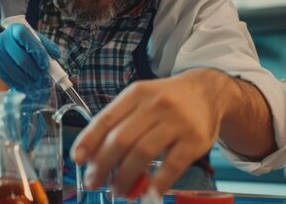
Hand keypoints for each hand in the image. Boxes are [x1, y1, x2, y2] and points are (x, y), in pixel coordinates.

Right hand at [0, 23, 59, 102]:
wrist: (12, 45)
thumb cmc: (29, 43)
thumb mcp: (39, 40)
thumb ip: (49, 47)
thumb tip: (56, 55)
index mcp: (15, 29)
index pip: (24, 37)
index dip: (36, 51)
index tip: (45, 65)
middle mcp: (3, 39)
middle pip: (20, 58)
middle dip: (34, 71)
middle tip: (44, 78)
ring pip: (14, 70)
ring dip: (28, 80)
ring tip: (38, 83)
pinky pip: (7, 77)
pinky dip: (19, 83)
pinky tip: (27, 84)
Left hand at [70, 69, 229, 197]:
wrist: (207, 92)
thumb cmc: (166, 100)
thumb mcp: (141, 99)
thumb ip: (119, 121)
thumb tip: (91, 153)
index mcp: (136, 94)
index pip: (106, 119)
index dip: (89, 140)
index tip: (78, 159)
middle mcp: (155, 105)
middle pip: (121, 139)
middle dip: (103, 165)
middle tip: (93, 182)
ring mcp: (177, 122)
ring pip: (142, 153)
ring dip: (125, 177)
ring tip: (118, 190)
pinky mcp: (195, 140)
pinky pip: (172, 166)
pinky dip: (157, 183)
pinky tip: (148, 192)